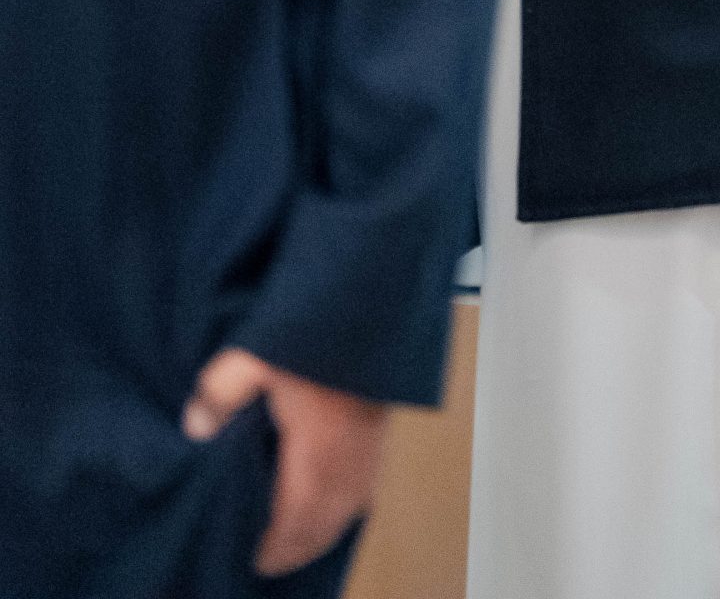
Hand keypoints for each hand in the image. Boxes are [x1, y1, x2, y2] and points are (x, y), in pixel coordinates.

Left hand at [182, 348, 387, 576]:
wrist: (372, 302)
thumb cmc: (315, 330)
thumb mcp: (256, 351)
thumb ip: (220, 392)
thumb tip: (195, 429)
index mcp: (316, 449)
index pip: (293, 519)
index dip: (273, 547)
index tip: (252, 559)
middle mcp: (347, 459)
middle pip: (323, 525)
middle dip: (295, 550)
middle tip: (267, 562)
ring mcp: (368, 447)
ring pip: (348, 512)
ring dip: (321, 534)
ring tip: (295, 544)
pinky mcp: (380, 431)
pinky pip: (365, 490)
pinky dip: (346, 511)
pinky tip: (331, 507)